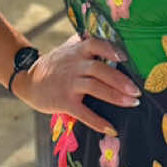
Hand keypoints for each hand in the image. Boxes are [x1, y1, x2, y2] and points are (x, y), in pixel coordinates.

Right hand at [12, 33, 139, 134]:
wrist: (28, 79)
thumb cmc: (56, 64)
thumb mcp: (69, 49)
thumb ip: (87, 44)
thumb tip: (113, 37)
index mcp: (78, 50)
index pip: (96, 44)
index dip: (111, 50)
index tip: (126, 57)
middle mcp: (75, 65)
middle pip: (100, 70)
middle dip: (121, 80)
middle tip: (137, 90)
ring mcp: (69, 83)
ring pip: (95, 88)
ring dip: (116, 96)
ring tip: (132, 103)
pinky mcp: (64, 101)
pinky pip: (83, 112)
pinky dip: (98, 121)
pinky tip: (111, 128)